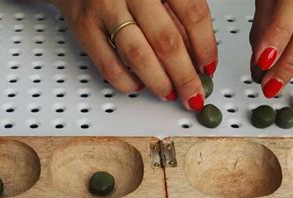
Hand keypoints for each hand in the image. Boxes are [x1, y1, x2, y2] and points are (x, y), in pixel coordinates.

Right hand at [48, 0, 217, 109]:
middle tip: (193, 94)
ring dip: (158, 81)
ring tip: (168, 93)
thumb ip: (176, 17)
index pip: (193, 14)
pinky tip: (138, 85)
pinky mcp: (84, 27)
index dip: (205, 47)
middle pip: (167, 41)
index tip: (208, 69)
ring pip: (138, 55)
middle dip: (184, 76)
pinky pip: (108, 64)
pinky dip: (126, 81)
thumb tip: (195, 57)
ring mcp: (105, 8)